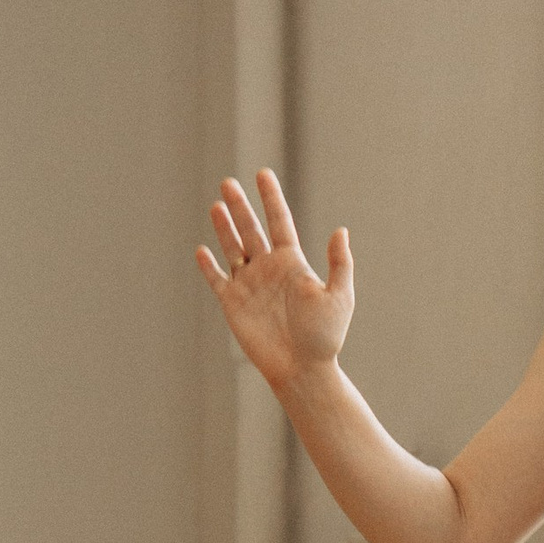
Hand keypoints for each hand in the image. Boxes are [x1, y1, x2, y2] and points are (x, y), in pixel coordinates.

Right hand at [197, 168, 353, 395]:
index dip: (271, 197)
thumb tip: (341, 231)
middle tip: (228, 183)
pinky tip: (202, 249)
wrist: (303, 369)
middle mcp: (269, 269)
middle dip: (240, 207)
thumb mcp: (339, 297)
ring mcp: (250, 285)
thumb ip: (340, 264)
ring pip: (233, 249)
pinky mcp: (233, 304)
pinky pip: (218, 279)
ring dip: (224, 228)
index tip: (263, 173)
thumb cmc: (325, 337)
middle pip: (251, 230)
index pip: (280, 222)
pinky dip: (209, 265)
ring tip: (216, 205)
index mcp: (292, 263)